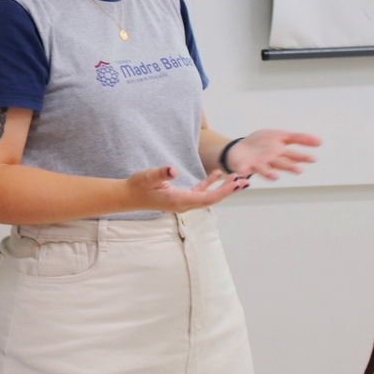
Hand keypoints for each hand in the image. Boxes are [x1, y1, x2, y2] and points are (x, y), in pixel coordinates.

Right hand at [125, 165, 248, 212]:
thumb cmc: (137, 186)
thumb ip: (161, 173)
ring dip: (222, 188)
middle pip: (212, 199)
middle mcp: (184, 204)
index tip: (237, 184)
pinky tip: (216, 174)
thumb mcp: (147, 176)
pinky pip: (200, 192)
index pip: (207, 198)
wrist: (128, 196)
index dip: (223, 191)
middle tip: (245, 181)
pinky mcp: (181, 197)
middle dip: (228, 190)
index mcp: (179, 200)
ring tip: (237, 179)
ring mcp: (183, 202)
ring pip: (208, 196)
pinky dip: (210, 184)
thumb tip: (173, 169)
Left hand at [223, 129, 320, 179]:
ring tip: (275, 177)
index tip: (314, 159)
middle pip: (281, 163)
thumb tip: (321, 141)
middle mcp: (270, 161)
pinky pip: (243, 171)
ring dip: (269, 174)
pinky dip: (243, 174)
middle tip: (298, 170)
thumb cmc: (262, 144)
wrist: (239, 148)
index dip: (303, 157)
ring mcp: (257, 165)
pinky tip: (243, 176)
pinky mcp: (243, 167)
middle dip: (289, 166)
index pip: (293, 155)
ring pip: (264, 170)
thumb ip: (299, 138)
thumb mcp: (281, 136)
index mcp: (280, 153)